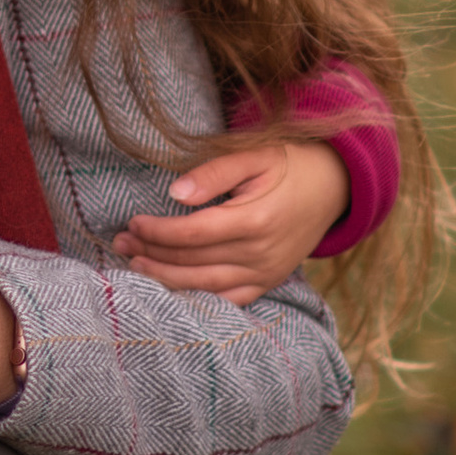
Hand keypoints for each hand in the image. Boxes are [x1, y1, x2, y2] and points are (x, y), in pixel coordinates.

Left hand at [112, 137, 350, 300]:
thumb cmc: (290, 164)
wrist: (335, 186)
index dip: (158, 231)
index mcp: (255, 220)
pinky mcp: (270, 281)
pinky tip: (171, 287)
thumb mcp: (254, 155)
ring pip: (207, 285)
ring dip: (167, 278)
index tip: (132, 222)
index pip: (193, 234)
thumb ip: (214, 173)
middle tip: (120, 243)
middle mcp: (261, 253)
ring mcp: (267, 272)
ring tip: (135, 263)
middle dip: (152, 254)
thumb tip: (175, 193)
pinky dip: (199, 297)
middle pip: (195, 262)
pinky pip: (230, 299)